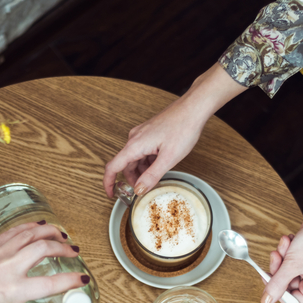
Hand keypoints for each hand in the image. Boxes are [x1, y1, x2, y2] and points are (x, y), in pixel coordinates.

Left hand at [0, 222, 84, 302]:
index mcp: (15, 290)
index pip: (51, 283)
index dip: (70, 280)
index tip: (81, 280)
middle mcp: (10, 268)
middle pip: (44, 249)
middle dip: (64, 248)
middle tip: (74, 253)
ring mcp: (2, 253)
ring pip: (32, 233)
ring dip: (51, 232)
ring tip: (62, 236)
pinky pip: (17, 231)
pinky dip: (32, 227)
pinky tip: (41, 228)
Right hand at [102, 64, 246, 196]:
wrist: (193, 108)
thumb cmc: (183, 128)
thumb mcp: (168, 158)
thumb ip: (152, 176)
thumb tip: (138, 189)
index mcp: (135, 145)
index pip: (113, 167)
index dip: (109, 183)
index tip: (110, 194)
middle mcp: (134, 138)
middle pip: (125, 165)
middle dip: (132, 180)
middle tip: (143, 191)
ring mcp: (141, 134)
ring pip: (135, 159)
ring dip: (141, 171)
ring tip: (156, 179)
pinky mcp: (149, 133)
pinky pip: (142, 151)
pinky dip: (147, 162)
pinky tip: (160, 165)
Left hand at [263, 180, 302, 302]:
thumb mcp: (292, 265)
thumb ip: (276, 285)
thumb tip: (266, 301)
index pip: (291, 302)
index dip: (276, 290)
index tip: (266, 276)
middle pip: (288, 285)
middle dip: (279, 267)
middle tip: (276, 255)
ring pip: (287, 271)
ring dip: (283, 256)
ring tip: (286, 243)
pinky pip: (292, 262)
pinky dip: (288, 251)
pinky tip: (290, 240)